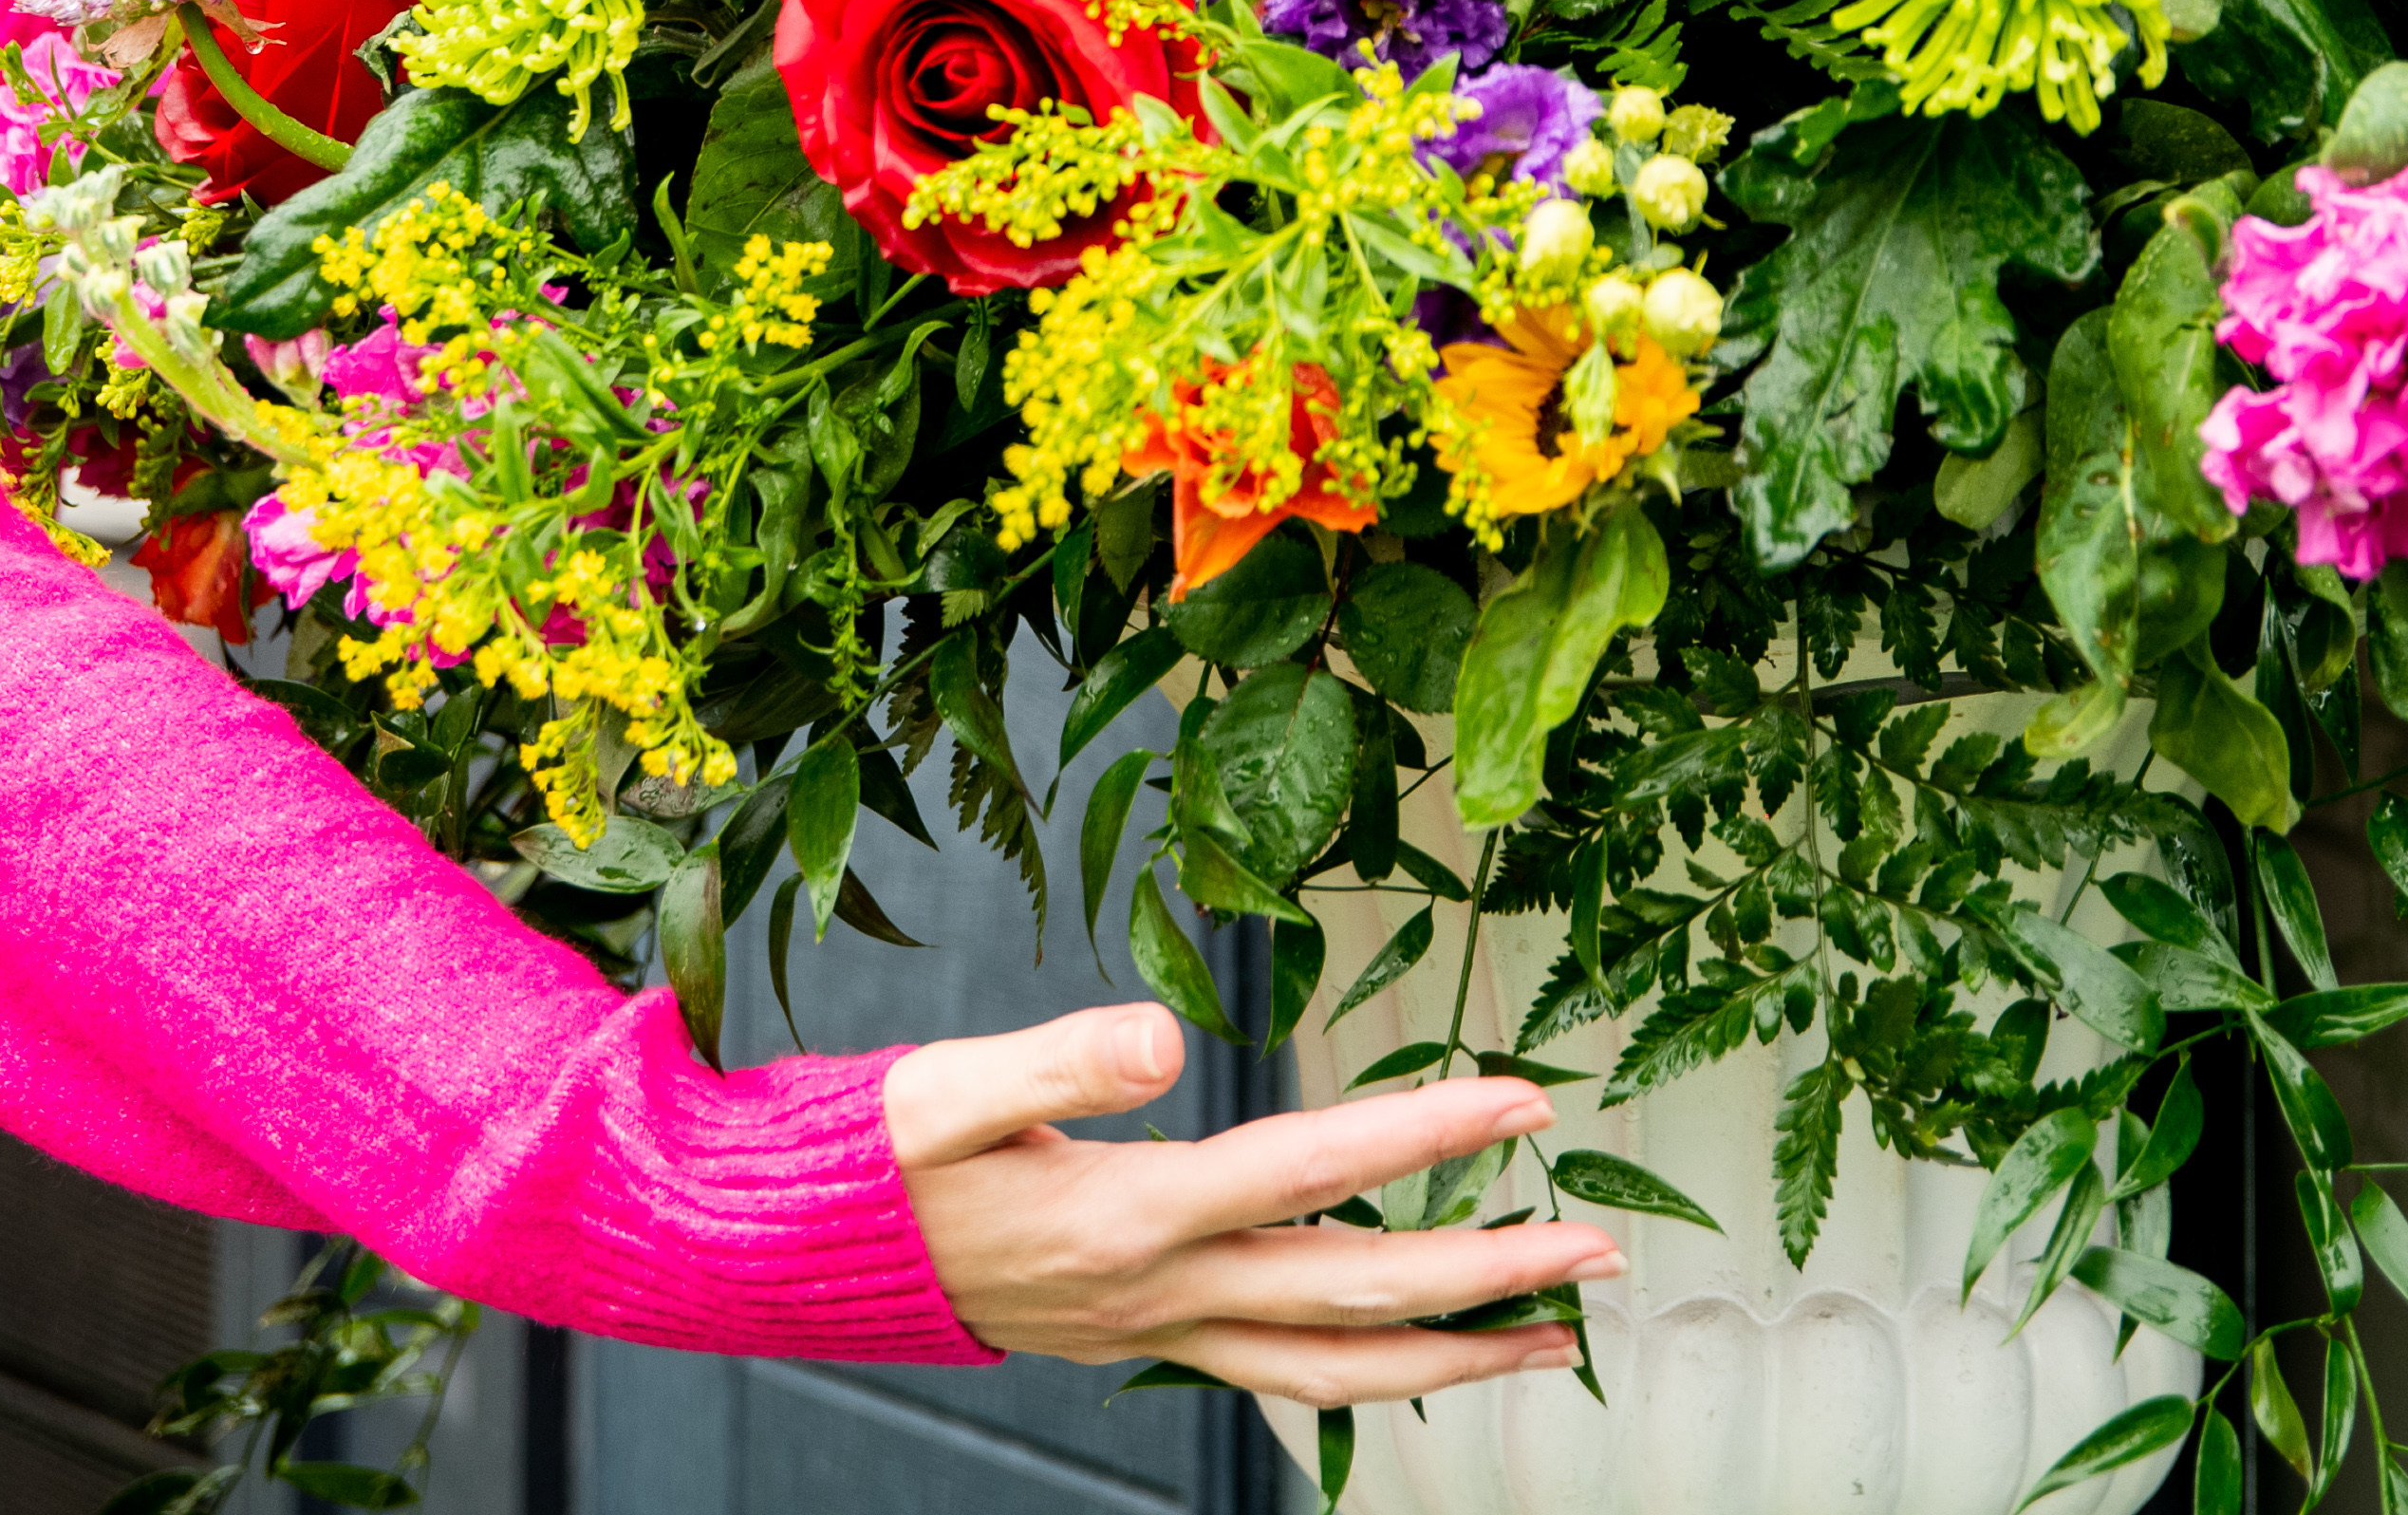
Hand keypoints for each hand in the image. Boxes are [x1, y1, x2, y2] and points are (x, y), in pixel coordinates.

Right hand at [886, 1005, 1616, 1404]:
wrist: (806, 1258)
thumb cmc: (871, 1165)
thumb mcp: (940, 1090)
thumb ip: (1054, 1058)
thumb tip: (1164, 1031)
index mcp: (1128, 1219)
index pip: (1311, 1169)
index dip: (1425, 1130)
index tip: (1523, 1098)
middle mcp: (1163, 1293)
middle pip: (1358, 1293)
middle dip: (1492, 1271)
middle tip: (1601, 1249)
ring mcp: (1161, 1330)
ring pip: (1340, 1365)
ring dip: (1461, 1353)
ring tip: (1561, 1338)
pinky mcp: (1150, 1337)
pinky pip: (1288, 1376)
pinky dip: (1377, 1371)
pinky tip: (1428, 1352)